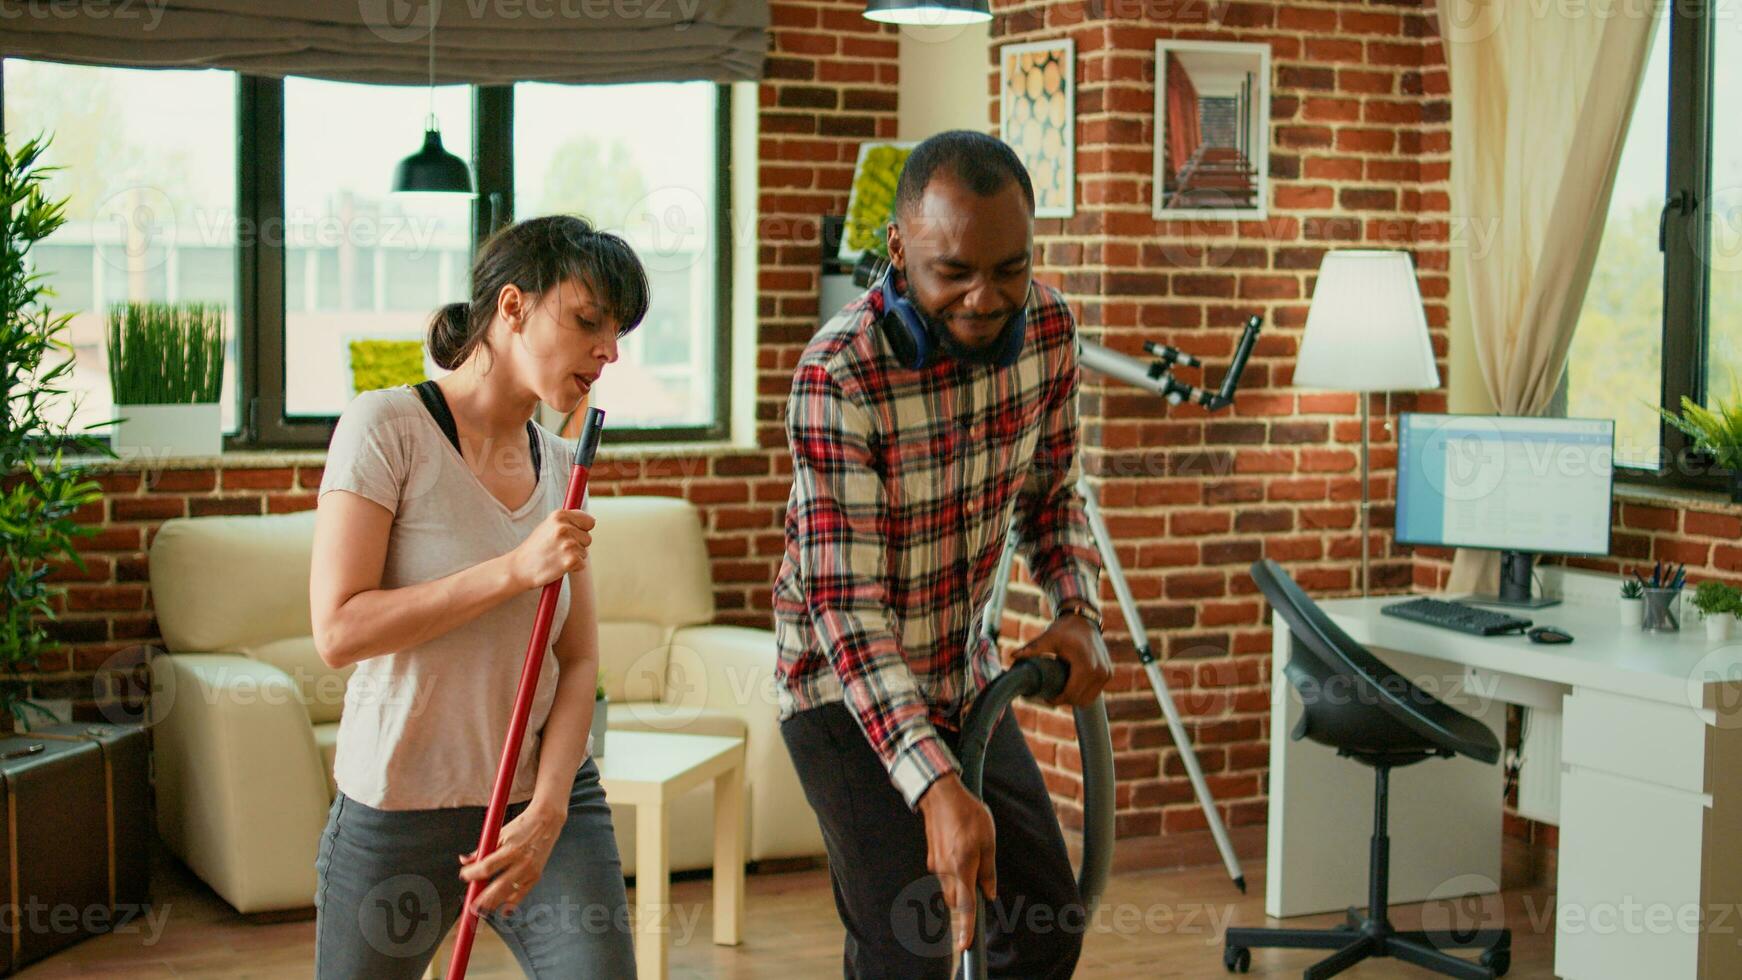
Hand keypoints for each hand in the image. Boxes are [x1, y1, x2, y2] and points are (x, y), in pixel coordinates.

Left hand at [458, 799, 563, 914]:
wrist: (547, 821)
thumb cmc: (522, 826)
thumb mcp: (499, 833)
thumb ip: (481, 849)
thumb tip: (464, 861)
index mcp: (511, 849)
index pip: (487, 867)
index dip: (473, 874)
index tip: (464, 876)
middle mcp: (522, 862)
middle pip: (498, 886)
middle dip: (483, 899)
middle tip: (471, 906)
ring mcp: (530, 871)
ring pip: (510, 893)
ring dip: (494, 904)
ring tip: (482, 910)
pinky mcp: (537, 875)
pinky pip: (522, 894)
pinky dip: (512, 903)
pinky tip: (503, 910)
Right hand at [509, 508, 593, 589]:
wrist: (518, 568)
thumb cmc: (536, 547)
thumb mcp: (549, 526)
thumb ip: (568, 521)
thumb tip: (592, 521)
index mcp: (559, 515)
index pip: (589, 522)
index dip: (582, 530)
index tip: (571, 535)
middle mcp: (564, 527)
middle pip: (588, 538)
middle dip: (577, 545)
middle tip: (557, 550)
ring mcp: (567, 544)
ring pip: (584, 552)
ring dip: (573, 557)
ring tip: (555, 557)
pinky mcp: (570, 560)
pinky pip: (582, 564)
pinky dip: (573, 568)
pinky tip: (557, 566)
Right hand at [916, 773, 996, 953]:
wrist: (941, 795)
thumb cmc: (969, 815)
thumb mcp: (989, 842)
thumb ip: (988, 871)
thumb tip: (989, 894)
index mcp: (962, 868)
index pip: (966, 906)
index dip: (966, 928)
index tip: (965, 945)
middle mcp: (945, 871)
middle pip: (957, 901)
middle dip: (968, 901)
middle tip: (982, 882)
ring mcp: (935, 865)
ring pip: (950, 889)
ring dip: (961, 886)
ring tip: (972, 858)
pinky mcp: (932, 858)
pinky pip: (944, 876)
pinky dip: (954, 873)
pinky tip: (961, 851)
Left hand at [1001, 613, 1111, 707]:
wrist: (1084, 620)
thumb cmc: (1065, 629)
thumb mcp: (1049, 638)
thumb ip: (1032, 649)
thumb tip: (1013, 656)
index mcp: (1086, 665)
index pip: (1072, 694)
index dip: (1057, 700)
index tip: (1046, 697)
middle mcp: (1100, 671)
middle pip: (1079, 699)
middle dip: (1064, 700)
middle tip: (1051, 694)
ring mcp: (1106, 673)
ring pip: (1088, 699)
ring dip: (1074, 698)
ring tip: (1060, 689)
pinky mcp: (1108, 673)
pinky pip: (1094, 693)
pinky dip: (1082, 693)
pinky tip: (1071, 686)